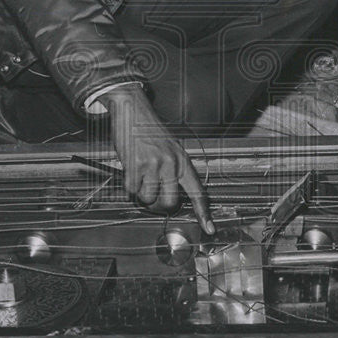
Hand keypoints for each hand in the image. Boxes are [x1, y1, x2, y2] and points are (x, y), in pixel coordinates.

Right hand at [100, 86, 214, 235]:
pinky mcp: (135, 165)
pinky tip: (130, 172)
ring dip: (141, 193)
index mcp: (182, 160)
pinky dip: (129, 186)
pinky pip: (132, 190)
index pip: (197, 191)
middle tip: (153, 197)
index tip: (209, 227)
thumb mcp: (171, 147)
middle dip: (159, 205)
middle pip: (170, 202)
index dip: (204, 212)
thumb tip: (172, 193)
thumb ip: (175, 169)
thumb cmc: (150, 130)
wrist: (133, 110)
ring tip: (139, 176)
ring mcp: (153, 165)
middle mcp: (171, 164)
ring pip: (148, 198)